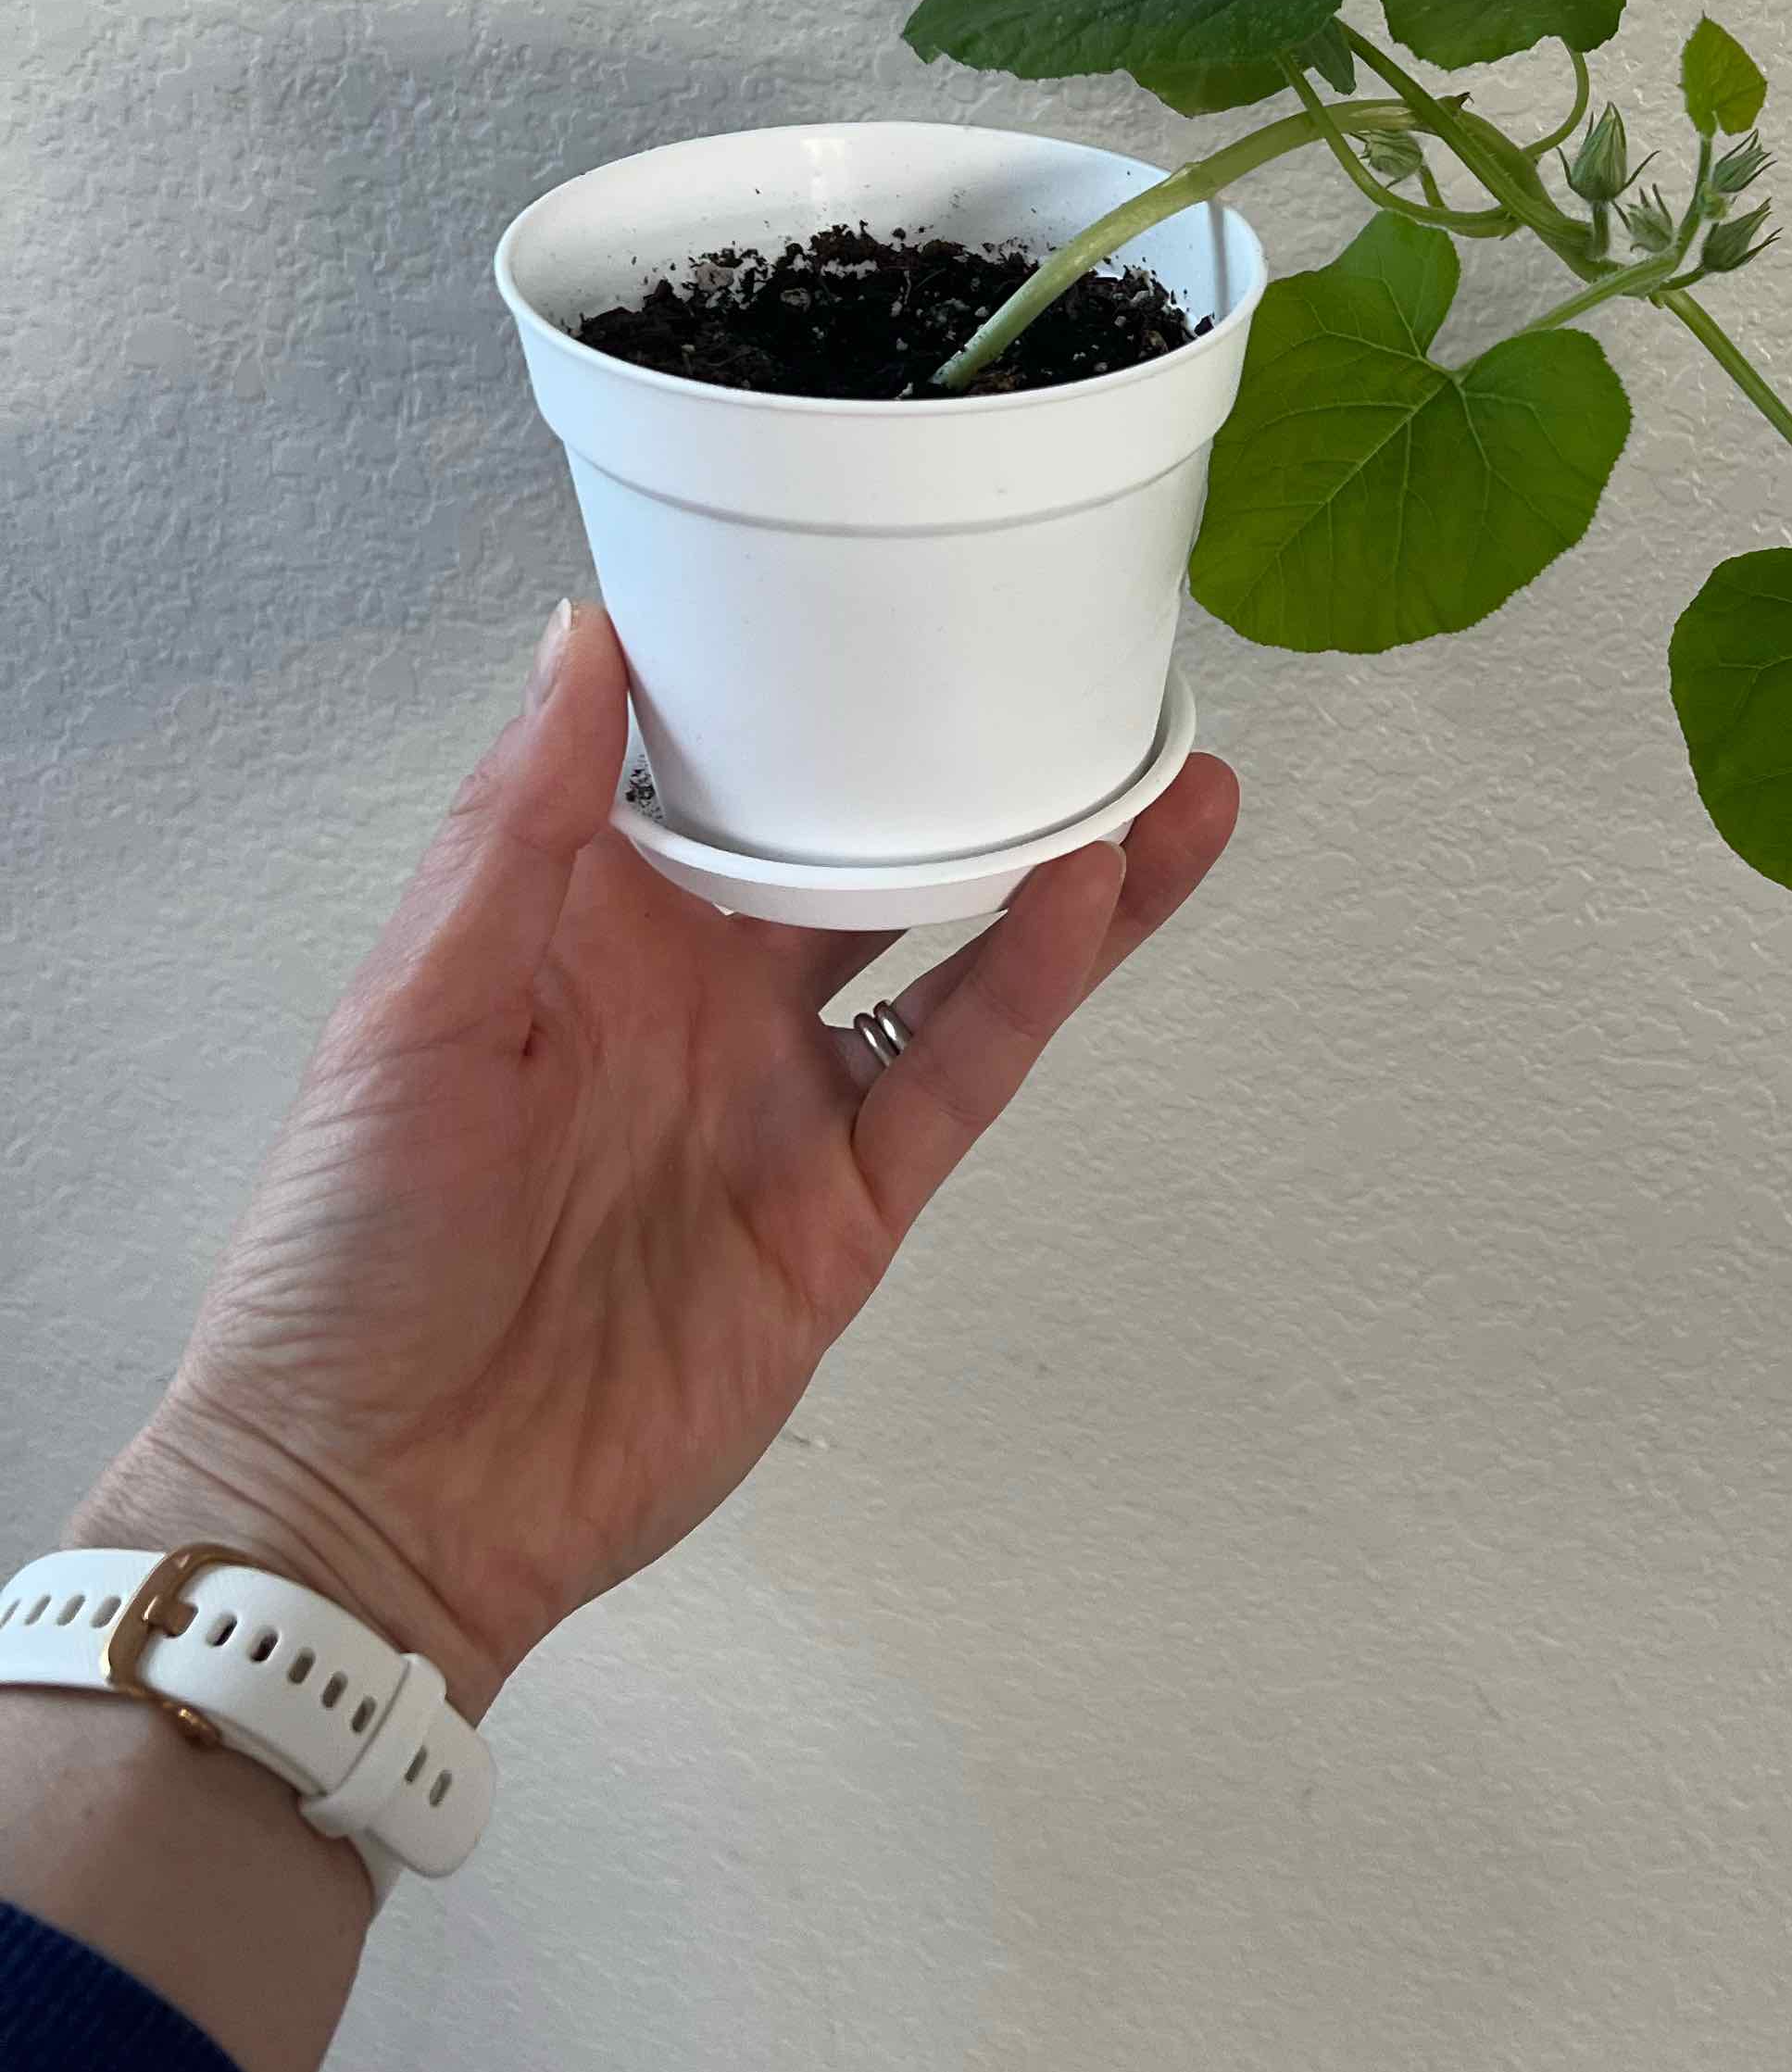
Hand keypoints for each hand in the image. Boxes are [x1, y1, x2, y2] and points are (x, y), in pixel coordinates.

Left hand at [71, 600, 1237, 1716]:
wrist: (385, 1500)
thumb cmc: (345, 1258)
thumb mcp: (412, 1005)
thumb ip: (514, 827)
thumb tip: (582, 637)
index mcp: (588, 927)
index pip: (714, 768)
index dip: (792, 678)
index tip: (874, 571)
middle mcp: (705, 997)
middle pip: (867, 849)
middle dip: (966, 764)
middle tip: (1077, 664)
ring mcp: (785, 1101)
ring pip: (956, 954)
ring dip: (1058, 871)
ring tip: (1166, 782)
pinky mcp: (847, 1207)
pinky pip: (957, 1075)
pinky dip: (1031, 987)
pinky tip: (1091, 898)